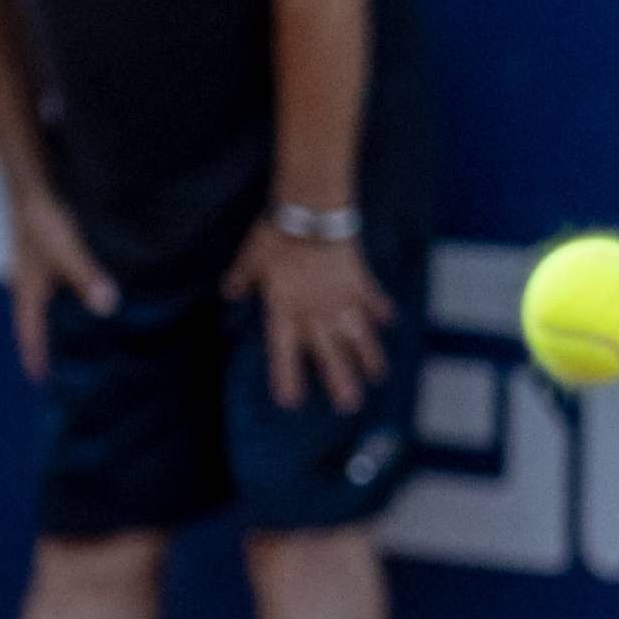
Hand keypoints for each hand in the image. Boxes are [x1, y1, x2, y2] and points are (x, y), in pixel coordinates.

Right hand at [8, 192, 118, 381]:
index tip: (39, 379)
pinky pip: (62, 283)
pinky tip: (96, 293)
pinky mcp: (52, 251)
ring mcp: (39, 266)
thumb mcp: (66, 248)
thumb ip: (86, 276)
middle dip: (49, 341)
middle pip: (38, 320)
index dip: (34, 354)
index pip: (28, 330)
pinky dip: (74, 295)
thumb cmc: (44, 216)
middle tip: (66, 364)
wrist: (33, 181)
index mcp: (28, 288)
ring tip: (87, 335)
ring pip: (51, 301)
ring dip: (64, 318)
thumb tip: (106, 306)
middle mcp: (31, 281)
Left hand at [223, 221, 393, 412]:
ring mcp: (341, 297)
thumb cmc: (276, 235)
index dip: (287, 375)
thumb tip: (229, 292)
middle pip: (329, 352)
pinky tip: (389, 322)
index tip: (291, 401)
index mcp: (285, 308)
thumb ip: (242, 278)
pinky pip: (371, 299)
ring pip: (356, 334)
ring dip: (367, 356)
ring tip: (376, 376)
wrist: (312, 213)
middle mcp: (315, 310)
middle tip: (349, 405)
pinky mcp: (359, 279)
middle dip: (339, 379)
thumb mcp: (251, 257)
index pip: (284, 350)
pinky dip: (380, 310)